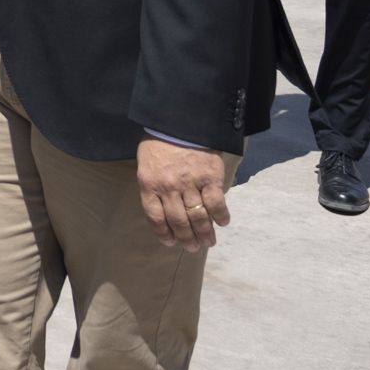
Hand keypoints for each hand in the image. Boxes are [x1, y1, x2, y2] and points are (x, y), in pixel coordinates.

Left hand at [136, 137, 231, 251]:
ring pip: (198, 216)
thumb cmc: (159, 144)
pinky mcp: (209, 178)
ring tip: (208, 242)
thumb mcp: (147, 165)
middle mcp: (168, 187)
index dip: (164, 233)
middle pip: (178, 221)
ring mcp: (190, 183)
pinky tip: (223, 222)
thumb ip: (153, 187)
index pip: (155, 217)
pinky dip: (221, 216)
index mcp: (149, 184)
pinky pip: (216, 203)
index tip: (171, 243)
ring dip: (205, 233)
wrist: (179, 122)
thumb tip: (161, 211)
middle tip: (193, 247)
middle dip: (187, 238)